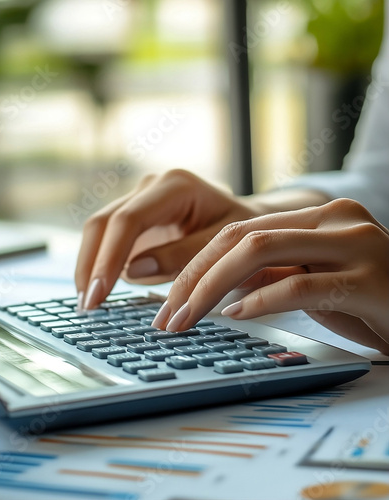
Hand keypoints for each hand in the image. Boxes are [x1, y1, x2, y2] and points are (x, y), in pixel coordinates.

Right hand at [75, 169, 263, 308]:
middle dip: (91, 265)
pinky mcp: (135, 217)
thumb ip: (181, 257)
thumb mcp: (223, 246)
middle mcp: (151, 187)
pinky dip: (100, 264)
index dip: (109, 258)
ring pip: (99, 230)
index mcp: (175, 186)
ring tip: (89, 302)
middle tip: (87, 305)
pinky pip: (108, 238)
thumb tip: (133, 270)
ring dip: (90, 266)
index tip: (99, 294)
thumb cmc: (241, 233)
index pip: (128, 220)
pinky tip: (99, 290)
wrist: (246, 220)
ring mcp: (140, 200)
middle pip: (103, 223)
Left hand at [152, 198, 388, 354]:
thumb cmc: (369, 302)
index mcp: (319, 217)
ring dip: (212, 288)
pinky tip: (236, 315)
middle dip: (193, 277)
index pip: (239, 231)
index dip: (196, 264)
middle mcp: (337, 220)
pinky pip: (301, 285)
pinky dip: (260, 300)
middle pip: (241, 237)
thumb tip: (215, 287)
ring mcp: (357, 245)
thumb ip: (269, 276)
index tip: (169, 298)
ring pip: (261, 251)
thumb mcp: (311, 283)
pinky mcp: (372, 280)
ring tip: (186, 317)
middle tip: (165, 314)